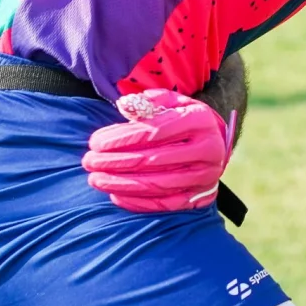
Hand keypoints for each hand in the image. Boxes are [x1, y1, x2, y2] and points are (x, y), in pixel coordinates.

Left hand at [82, 89, 233, 213]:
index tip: (95, 142)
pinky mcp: (201, 196)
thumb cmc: (185, 118)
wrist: (217, 142)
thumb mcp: (172, 102)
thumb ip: (148, 102)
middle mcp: (206, 148)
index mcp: (198, 119)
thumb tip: (124, 106)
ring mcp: (205, 175)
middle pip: (152, 159)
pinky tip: (116, 195)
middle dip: (115, 162)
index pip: (154, 131)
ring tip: (96, 180)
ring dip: (121, 184)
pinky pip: (165, 204)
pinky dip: (139, 202)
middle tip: (88, 162)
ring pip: (157, 184)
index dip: (121, 138)